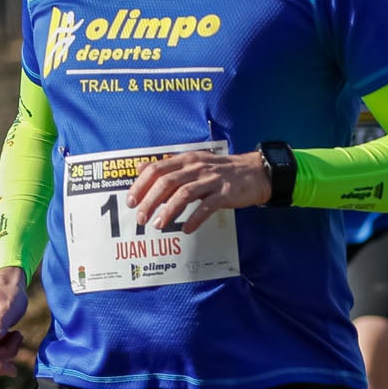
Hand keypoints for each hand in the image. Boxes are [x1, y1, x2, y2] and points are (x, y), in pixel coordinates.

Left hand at [126, 150, 270, 232]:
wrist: (256, 173)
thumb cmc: (222, 171)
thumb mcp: (194, 163)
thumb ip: (168, 167)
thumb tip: (140, 169)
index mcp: (187, 160)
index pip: (156, 169)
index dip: (141, 185)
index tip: (131, 201)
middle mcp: (197, 167)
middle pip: (166, 182)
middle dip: (150, 201)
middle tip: (141, 217)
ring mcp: (212, 180)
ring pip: (184, 194)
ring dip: (168, 211)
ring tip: (158, 225)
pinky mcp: (225, 193)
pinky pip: (207, 207)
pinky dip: (194, 219)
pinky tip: (186, 229)